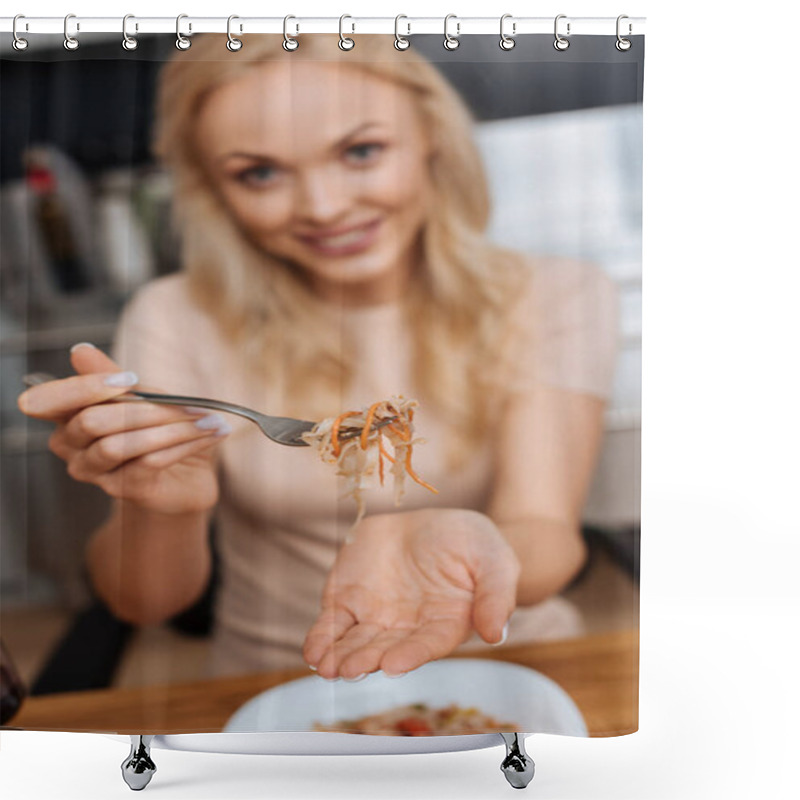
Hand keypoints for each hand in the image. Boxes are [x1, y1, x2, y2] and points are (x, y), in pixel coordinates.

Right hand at [17, 343, 227, 513]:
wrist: (184, 478)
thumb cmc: (158, 430)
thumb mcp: (140, 396)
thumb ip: (109, 376)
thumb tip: (80, 351)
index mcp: (67, 416)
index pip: (45, 401)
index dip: (82, 388)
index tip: (130, 379)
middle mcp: (71, 447)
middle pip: (91, 421)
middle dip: (146, 408)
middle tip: (191, 405)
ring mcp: (95, 472)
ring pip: (121, 444)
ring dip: (172, 428)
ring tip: (208, 420)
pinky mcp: (123, 490)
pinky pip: (149, 462)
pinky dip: (185, 444)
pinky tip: (210, 435)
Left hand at [303, 508, 519, 679]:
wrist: (438, 524)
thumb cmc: (474, 545)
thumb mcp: (495, 561)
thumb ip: (496, 595)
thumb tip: (495, 634)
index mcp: (445, 624)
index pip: (427, 644)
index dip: (411, 655)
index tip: (393, 665)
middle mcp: (408, 628)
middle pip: (386, 648)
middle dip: (367, 659)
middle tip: (351, 669)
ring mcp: (377, 616)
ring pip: (356, 642)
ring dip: (341, 656)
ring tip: (327, 666)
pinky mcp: (351, 598)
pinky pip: (333, 622)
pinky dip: (322, 638)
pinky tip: (313, 651)